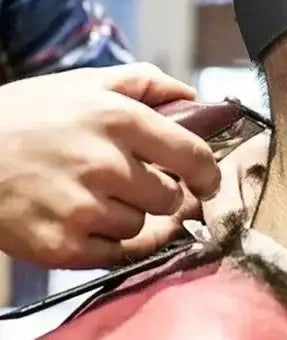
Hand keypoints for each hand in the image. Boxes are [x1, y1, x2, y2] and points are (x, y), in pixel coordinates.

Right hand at [0, 63, 220, 268]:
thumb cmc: (26, 114)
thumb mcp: (85, 83)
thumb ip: (146, 83)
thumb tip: (193, 97)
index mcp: (120, 120)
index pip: (192, 155)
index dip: (207, 172)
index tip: (207, 180)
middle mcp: (107, 165)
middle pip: (171, 197)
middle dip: (164, 193)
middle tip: (142, 185)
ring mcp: (84, 209)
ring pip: (143, 226)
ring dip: (132, 216)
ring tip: (100, 198)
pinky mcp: (61, 247)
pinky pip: (115, 256)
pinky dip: (111, 243)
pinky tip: (91, 223)